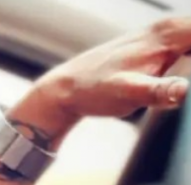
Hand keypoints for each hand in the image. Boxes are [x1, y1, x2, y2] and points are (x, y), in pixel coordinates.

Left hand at [37, 17, 190, 123]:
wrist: (68, 87)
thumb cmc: (94, 89)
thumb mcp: (126, 94)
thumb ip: (157, 91)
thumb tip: (183, 90)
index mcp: (169, 33)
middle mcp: (171, 28)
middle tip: (184, 88)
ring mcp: (169, 35)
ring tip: (181, 88)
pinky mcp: (165, 45)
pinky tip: (187, 78)